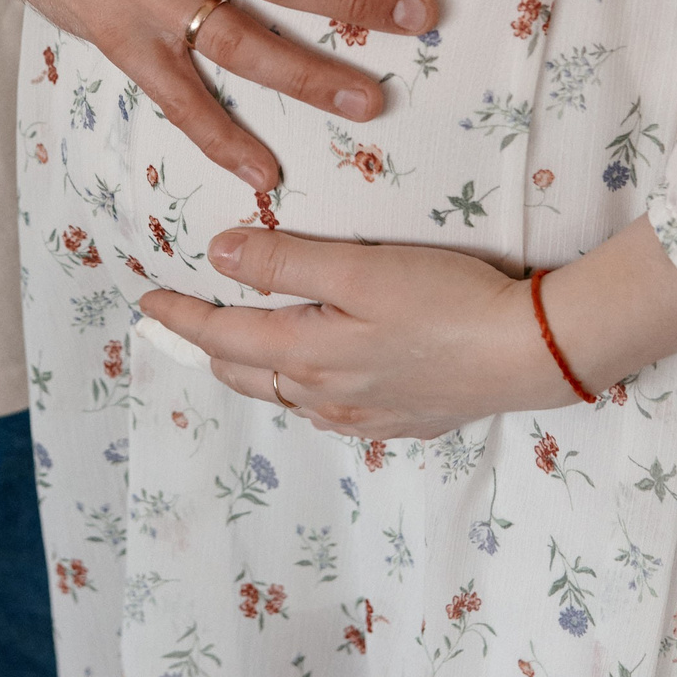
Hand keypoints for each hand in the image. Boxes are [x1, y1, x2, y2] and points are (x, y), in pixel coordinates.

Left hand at [141, 231, 566, 441]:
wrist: (528, 353)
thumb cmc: (446, 301)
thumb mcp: (359, 269)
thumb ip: (286, 262)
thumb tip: (219, 254)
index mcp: (307, 355)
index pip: (223, 336)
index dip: (183, 317)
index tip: (149, 302)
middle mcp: (325, 396)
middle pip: (247, 375)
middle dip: (209, 348)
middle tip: (186, 325)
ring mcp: (363, 417)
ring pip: (287, 397)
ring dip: (254, 372)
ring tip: (239, 350)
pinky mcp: (402, 422)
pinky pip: (330, 412)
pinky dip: (303, 391)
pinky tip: (314, 380)